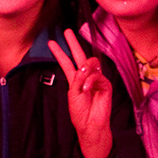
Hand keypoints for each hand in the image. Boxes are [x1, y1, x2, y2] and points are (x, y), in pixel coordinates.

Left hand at [47, 29, 113, 157]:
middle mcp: (85, 77)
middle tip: (67, 32)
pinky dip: (91, 81)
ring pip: (91, 64)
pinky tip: (87, 88)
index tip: (51, 42)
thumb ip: (77, 79)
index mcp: (75, 80)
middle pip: (80, 56)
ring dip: (85, 69)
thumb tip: (86, 67)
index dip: (60, 52)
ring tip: (82, 81)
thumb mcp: (73, 94)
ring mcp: (96, 80)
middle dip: (73, 43)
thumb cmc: (80, 113)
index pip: (67, 62)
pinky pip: (98, 76)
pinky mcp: (105, 85)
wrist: (90, 125)